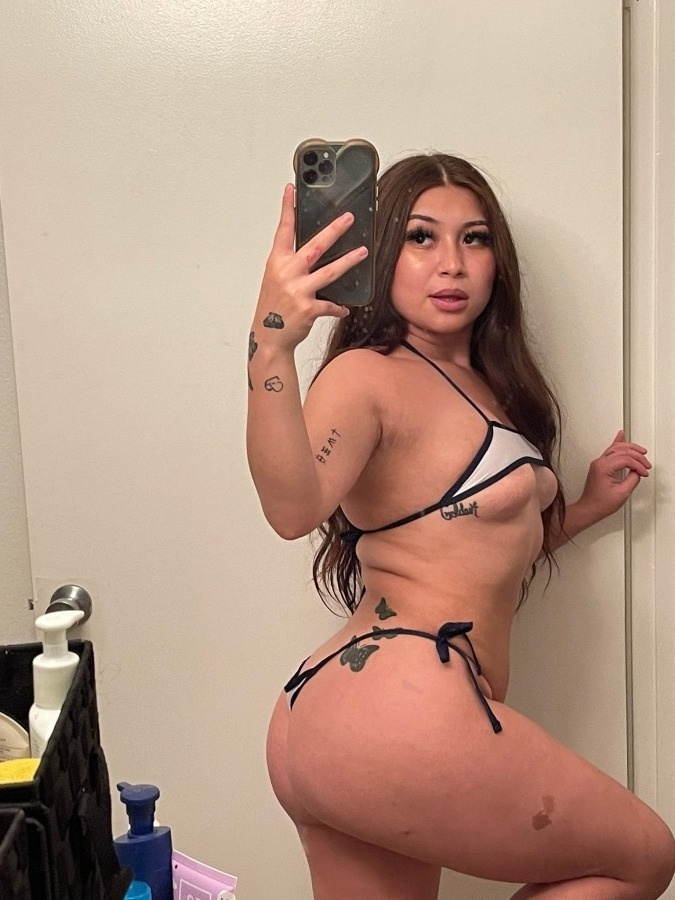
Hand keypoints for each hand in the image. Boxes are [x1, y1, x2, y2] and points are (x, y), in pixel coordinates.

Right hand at [251, 184, 367, 349]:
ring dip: (349, 261)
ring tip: (363, 252)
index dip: (287, 208)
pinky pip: (330, 305)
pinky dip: (337, 307)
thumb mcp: (276, 280)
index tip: (291, 190)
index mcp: (277, 262)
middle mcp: (287, 273)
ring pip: (330, 272)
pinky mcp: (309, 308)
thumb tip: (314, 252)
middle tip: (348, 218)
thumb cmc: (273, 308)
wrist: (269, 337)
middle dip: (334, 230)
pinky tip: (344, 307)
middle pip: (315, 246)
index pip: (284, 230)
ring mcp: (298, 290)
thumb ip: (291, 264)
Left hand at [579, 430, 650, 520]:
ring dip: (630, 448)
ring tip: (641, 451)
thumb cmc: (601, 503)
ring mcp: (598, 463)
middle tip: (646, 464)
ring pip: (616, 448)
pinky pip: (610, 451)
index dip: (638, 465)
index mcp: (603, 467)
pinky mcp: (599, 466)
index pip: (625, 459)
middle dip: (637, 455)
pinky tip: (620, 436)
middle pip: (621, 450)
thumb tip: (638, 472)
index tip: (644, 472)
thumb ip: (633, 479)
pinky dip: (617, 443)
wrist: (589, 508)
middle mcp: (599, 462)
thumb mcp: (622, 493)